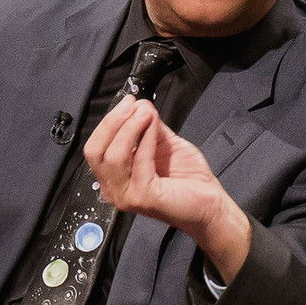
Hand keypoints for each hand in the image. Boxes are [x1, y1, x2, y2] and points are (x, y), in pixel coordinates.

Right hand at [85, 96, 251, 279]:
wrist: (209, 203)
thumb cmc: (188, 178)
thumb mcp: (164, 144)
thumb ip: (149, 127)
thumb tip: (139, 105)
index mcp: (114, 177)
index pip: (96, 147)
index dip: (109, 122)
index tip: (128, 102)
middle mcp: (114, 189)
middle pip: (96, 152)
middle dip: (112, 123)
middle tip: (132, 105)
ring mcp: (125, 196)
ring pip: (113, 157)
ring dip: (129, 128)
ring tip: (145, 113)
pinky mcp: (141, 198)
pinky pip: (138, 162)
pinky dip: (145, 140)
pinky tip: (153, 126)